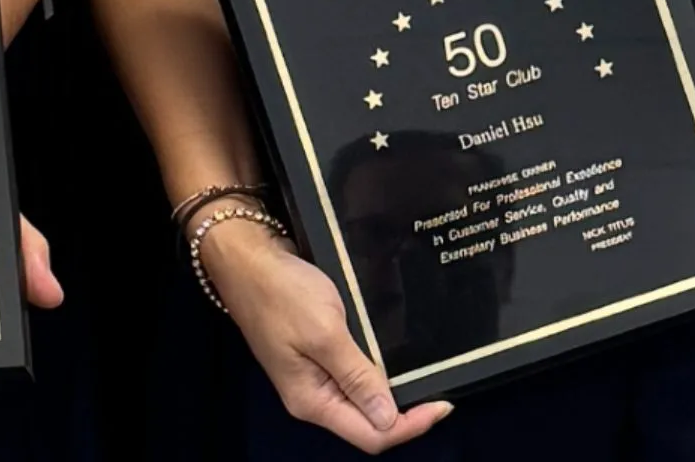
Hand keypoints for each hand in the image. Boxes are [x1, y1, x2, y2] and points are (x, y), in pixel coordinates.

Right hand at [196, 213, 451, 451]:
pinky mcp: (317, 356)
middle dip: (405, 415)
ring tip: (427, 376)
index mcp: (312, 401)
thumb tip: (388, 418)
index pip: (371, 435)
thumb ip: (357, 376)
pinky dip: (378, 373)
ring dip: (393, 394)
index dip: (410, 425)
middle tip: (441, 390)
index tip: (445, 404)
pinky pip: (353, 377)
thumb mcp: (325, 333)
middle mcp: (313, 397)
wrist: (249, 260)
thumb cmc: (285, 293)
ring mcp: (314, 377)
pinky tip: (396, 359)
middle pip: (368, 424)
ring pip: (362, 401)